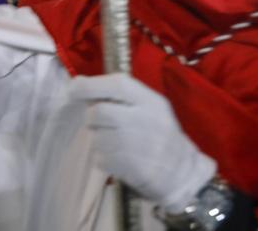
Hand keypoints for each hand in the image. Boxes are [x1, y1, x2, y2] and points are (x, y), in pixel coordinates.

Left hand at [69, 74, 216, 212]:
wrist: (183, 173)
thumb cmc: (158, 134)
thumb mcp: (150, 107)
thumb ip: (120, 95)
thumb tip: (78, 84)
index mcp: (151, 101)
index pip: (117, 85)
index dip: (90, 85)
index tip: (74, 88)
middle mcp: (147, 120)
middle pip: (99, 112)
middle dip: (92, 118)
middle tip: (100, 124)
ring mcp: (140, 145)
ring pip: (97, 137)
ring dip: (99, 140)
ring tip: (115, 143)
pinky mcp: (133, 167)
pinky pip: (101, 158)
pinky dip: (104, 158)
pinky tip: (119, 158)